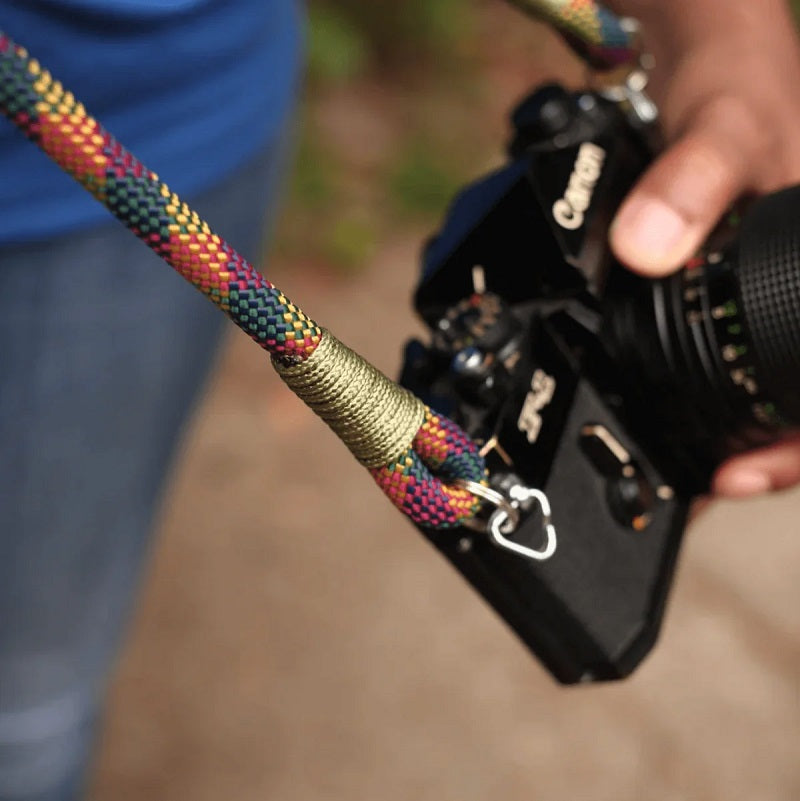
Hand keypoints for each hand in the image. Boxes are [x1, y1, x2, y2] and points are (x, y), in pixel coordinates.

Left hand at [606, 0, 799, 497]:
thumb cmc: (745, 94)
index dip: (797, 452)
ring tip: (671, 467)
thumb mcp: (723, 128)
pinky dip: (695, 394)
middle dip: (749, 458)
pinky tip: (660, 408)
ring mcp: (768, 309)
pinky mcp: (726, 305)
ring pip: (761, 396)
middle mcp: (798, 307)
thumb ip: (693, 178)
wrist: (719, 75)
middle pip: (794, 409)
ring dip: (721, 436)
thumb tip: (645, 249)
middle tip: (684, 489)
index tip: (737, 477)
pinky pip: (722, 363)